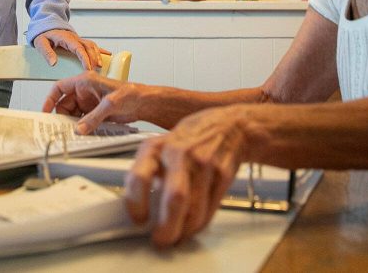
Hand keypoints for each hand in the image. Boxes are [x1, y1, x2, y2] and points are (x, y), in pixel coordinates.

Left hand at [32, 29, 108, 70]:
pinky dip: (100, 50)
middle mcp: (74, 38)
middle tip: (94, 70)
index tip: (88, 67)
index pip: (78, 48)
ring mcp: (78, 39)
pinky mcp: (80, 41)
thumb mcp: (40, 43)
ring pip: (92, 45)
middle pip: (88, 47)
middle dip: (93, 58)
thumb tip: (54, 63)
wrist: (45, 26)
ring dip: (98, 55)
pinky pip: (92, 45)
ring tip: (100, 66)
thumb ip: (47, 53)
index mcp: (66, 38)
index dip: (84, 58)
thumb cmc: (43, 34)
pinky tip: (107, 55)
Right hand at [42, 71, 144, 133]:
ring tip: (72, 132)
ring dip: (72, 123)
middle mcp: (85, 91)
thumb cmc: (132, 93)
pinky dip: (80, 127)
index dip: (50, 99)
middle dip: (62, 115)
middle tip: (61, 127)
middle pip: (64, 104)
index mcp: (85, 81)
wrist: (143, 103)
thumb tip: (81, 128)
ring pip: (72, 114)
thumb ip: (94, 117)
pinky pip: (82, 120)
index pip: (60, 87)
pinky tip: (82, 133)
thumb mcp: (110, 104)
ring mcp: (89, 102)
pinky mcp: (95, 112)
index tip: (46, 111)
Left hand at [125, 106, 246, 246]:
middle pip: (174, 198)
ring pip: (194, 209)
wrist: (230, 127)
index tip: (138, 220)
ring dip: (184, 230)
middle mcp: (179, 153)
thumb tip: (139, 206)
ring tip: (177, 235)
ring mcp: (204, 163)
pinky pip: (209, 209)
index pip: (139, 177)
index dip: (136, 204)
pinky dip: (199, 223)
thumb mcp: (162, 146)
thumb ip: (150, 171)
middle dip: (166, 228)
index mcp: (156, 147)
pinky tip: (193, 224)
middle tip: (161, 240)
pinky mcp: (223, 175)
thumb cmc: (191, 138)